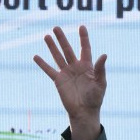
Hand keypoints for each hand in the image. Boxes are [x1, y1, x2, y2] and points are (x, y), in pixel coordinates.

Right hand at [33, 25, 106, 139]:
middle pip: (68, 49)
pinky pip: (49, 70)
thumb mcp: (100, 83)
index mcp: (87, 66)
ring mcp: (66, 73)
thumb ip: (101, 69)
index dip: (83, 38)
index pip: (85, 48)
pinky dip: (42, 64)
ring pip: (58, 56)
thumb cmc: (95, 99)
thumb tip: (104, 55)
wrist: (84, 112)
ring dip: (52, 47)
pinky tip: (36, 56)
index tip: (81, 27)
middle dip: (62, 38)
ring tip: (46, 36)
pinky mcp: (58, 81)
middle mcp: (76, 67)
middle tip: (56, 27)